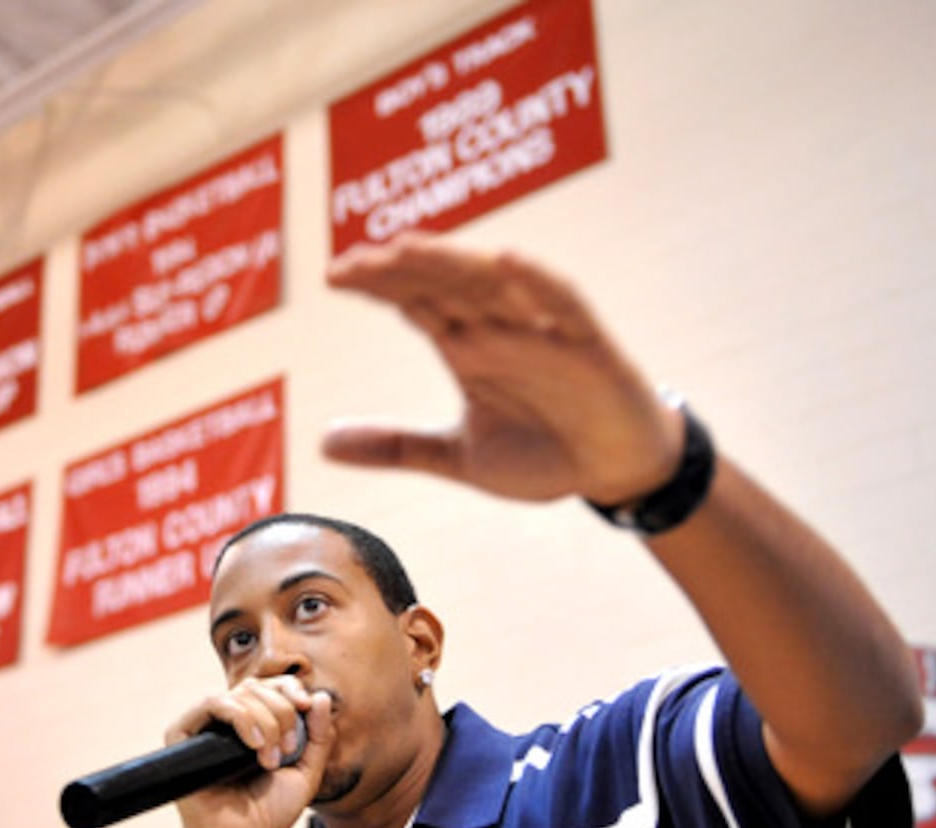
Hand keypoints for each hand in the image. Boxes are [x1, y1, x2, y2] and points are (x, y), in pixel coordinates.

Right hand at [165, 678, 334, 827]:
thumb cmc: (267, 814)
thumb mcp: (306, 773)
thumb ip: (318, 736)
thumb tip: (319, 695)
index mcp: (251, 724)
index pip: (269, 685)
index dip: (290, 688)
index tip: (306, 707)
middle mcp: (225, 721)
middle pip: (257, 686)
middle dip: (282, 713)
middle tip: (287, 750)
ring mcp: (202, 726)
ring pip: (238, 693)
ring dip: (266, 720)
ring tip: (270, 758)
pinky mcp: (181, 733)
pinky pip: (212, 703)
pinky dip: (241, 718)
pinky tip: (254, 746)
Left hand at [324, 231, 683, 505]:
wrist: (615, 471)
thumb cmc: (543, 452)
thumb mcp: (458, 457)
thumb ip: (396, 446)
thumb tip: (320, 443)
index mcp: (466, 345)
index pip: (414, 300)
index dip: (376, 284)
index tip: (331, 275)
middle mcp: (499, 328)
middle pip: (443, 284)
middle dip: (399, 270)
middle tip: (351, 263)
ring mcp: (544, 331)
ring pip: (493, 284)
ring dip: (452, 263)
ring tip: (406, 247)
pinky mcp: (588, 344)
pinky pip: (563, 303)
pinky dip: (537, 281)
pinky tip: (505, 260)